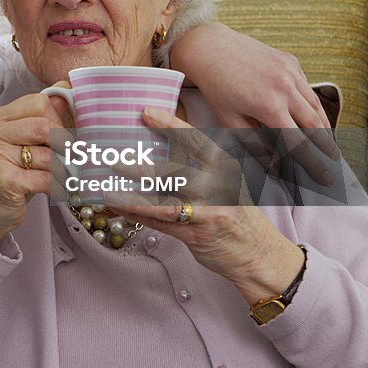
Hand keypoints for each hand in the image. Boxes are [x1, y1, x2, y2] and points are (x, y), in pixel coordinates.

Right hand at [0, 93, 68, 245]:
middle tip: (73, 158)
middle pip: (44, 125)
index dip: (59, 120)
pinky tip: (58, 190)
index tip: (66, 137)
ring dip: (64, 170)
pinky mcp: (4, 180)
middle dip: (66, 144)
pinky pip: (46, 178)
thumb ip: (42, 121)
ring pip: (48, 154)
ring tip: (64, 178)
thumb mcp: (22, 145)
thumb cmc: (7, 176)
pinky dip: (59, 186)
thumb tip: (67, 95)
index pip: (37, 103)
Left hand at [107, 108, 303, 303]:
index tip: (145, 113)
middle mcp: (217, 186)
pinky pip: (161, 222)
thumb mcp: (226, 181)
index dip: (170, 125)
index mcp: (224, 166)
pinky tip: (119, 208)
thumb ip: (198, 165)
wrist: (260, 253)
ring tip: (107, 189)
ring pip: (163, 201)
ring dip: (132, 196)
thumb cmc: (236, 212)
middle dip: (140, 167)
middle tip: (113, 159)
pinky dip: (138, 215)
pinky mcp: (197, 233)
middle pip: (174, 172)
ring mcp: (208, 211)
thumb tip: (159, 145)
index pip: (196, 140)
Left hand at [168, 22, 339, 184]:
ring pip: (316, 105)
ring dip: (323, 126)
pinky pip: (307, 88)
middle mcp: (285, 87)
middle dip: (326, 146)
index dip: (313, 163)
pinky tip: (312, 118)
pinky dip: (311, 105)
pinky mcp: (291, 61)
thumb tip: (275, 167)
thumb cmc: (215, 87)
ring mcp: (291, 71)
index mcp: (268, 105)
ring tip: (327, 144)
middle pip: (315, 124)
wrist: (209, 47)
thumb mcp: (230, 119)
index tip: (325, 178)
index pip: (298, 142)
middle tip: (334, 164)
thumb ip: (255, 143)